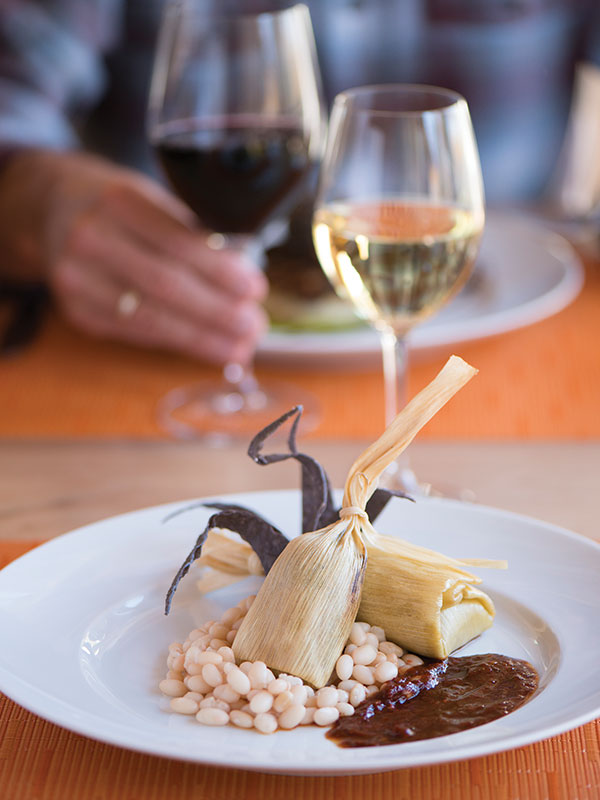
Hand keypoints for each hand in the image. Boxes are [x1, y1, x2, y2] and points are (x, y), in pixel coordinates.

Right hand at [0, 150, 267, 364]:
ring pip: (150, 318)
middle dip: (217, 312)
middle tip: (255, 327)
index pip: (178, 243)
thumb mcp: (152, 198)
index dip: (221, 272)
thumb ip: (192, 233)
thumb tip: (245, 279)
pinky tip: (206, 347)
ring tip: (240, 348)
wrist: (51, 209)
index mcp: (118, 200)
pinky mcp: (76, 312)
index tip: (256, 290)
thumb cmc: (119, 205)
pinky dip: (176, 342)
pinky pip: (135, 333)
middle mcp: (90, 239)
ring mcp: (77, 279)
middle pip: (165, 286)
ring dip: (202, 338)